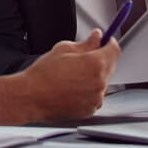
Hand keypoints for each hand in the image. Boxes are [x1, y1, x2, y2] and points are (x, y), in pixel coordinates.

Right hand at [0, 29, 118, 124]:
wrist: (32, 97)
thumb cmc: (44, 74)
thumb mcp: (64, 49)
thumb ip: (86, 43)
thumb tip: (96, 37)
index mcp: (95, 64)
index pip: (115, 50)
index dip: (109, 43)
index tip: (105, 41)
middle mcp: (100, 83)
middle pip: (110, 66)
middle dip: (101, 59)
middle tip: (84, 57)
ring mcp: (96, 98)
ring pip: (103, 82)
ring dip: (94, 76)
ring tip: (74, 75)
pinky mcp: (90, 110)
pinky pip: (95, 96)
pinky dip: (88, 91)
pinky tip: (72, 87)